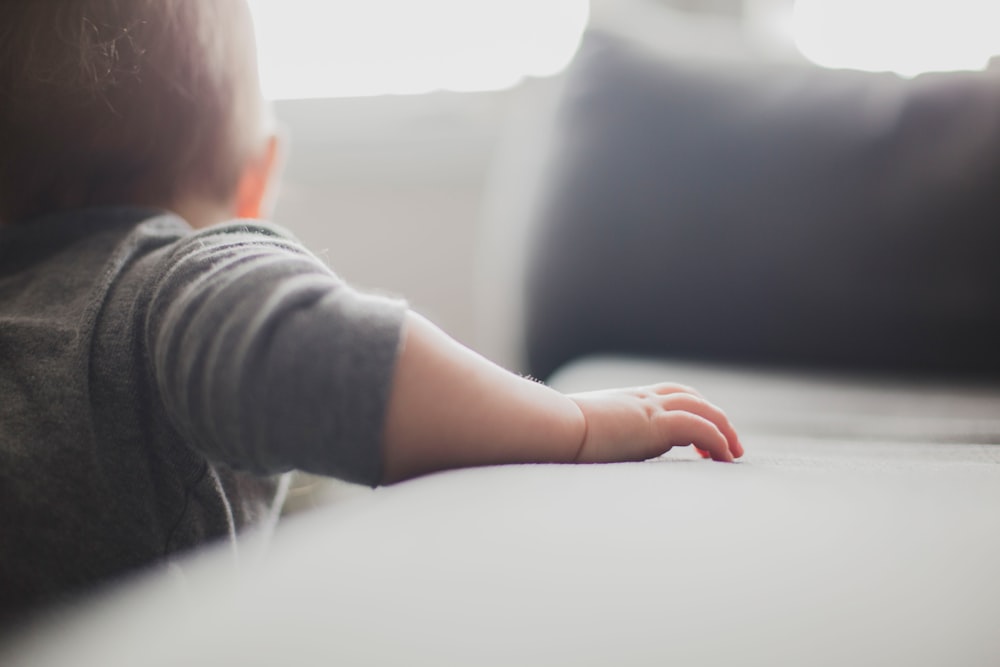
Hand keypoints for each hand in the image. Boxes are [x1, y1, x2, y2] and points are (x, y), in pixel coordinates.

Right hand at [569, 384, 742, 463]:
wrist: (550, 428)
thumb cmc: (554, 435)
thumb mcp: (576, 433)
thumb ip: (589, 439)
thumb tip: (575, 455)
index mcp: (624, 401)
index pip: (666, 395)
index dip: (688, 408)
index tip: (699, 436)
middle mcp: (640, 400)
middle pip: (690, 397)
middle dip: (713, 417)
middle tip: (728, 444)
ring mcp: (648, 410)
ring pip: (702, 409)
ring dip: (724, 429)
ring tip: (734, 453)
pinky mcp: (654, 425)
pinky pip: (699, 427)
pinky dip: (717, 439)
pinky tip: (724, 457)